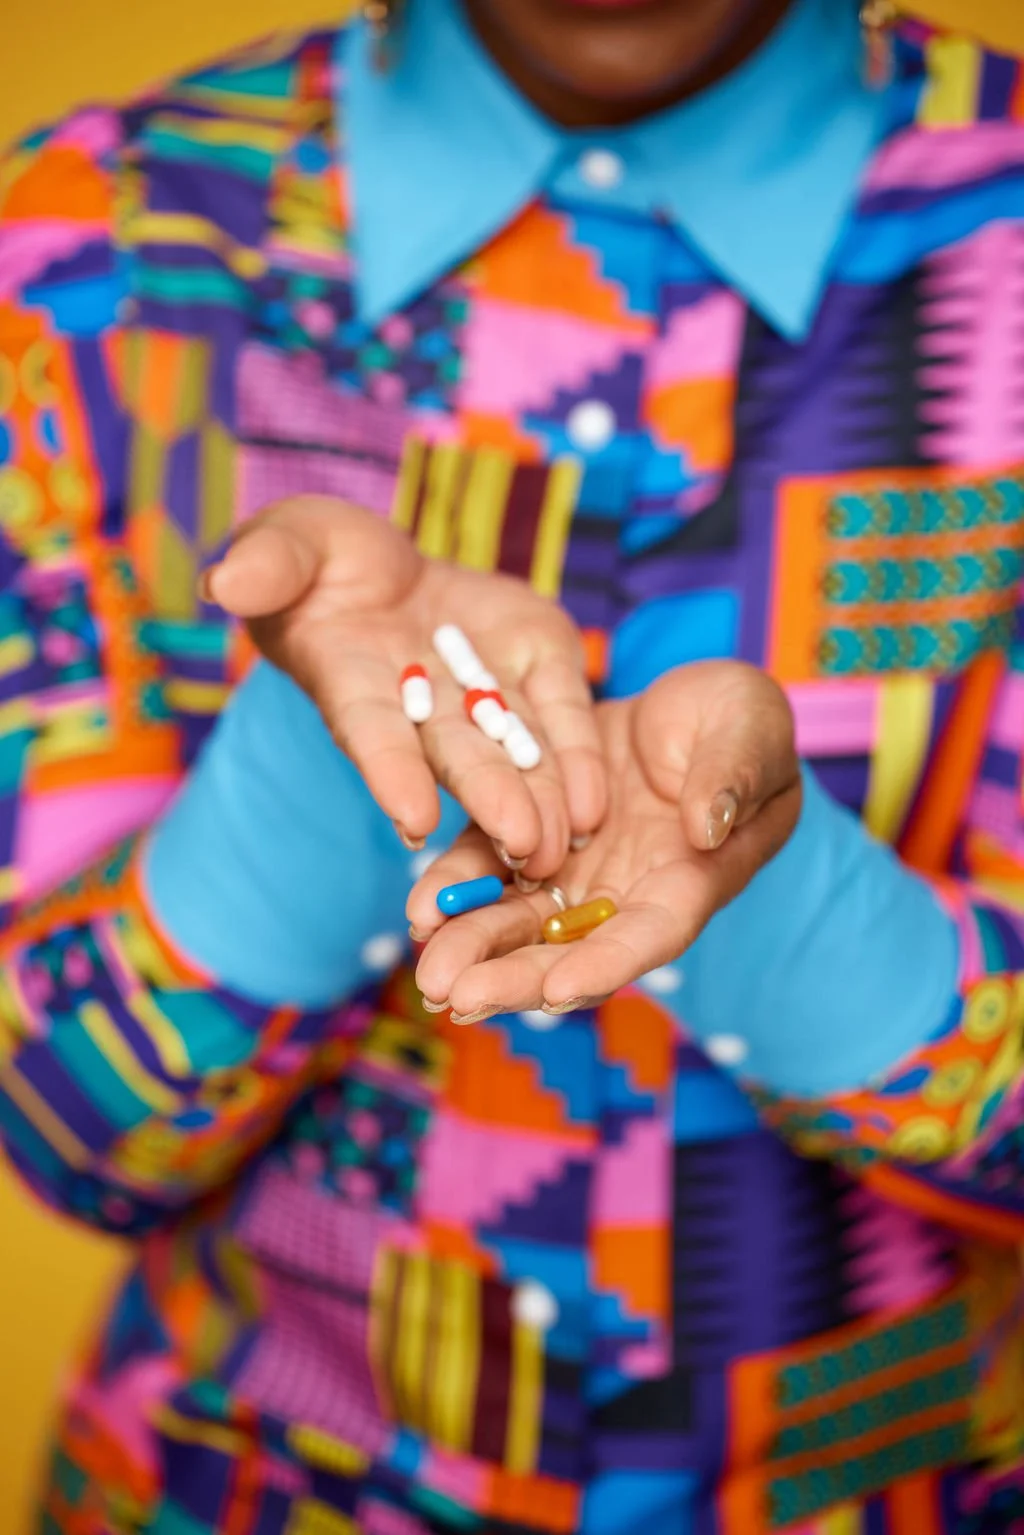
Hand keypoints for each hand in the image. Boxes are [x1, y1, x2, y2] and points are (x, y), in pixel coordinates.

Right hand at [203, 496, 605, 877]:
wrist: (382, 566)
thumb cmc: (316, 559)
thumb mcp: (287, 545)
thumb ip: (267, 566)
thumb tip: (227, 579)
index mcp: (352, 683)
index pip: (371, 732)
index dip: (390, 771)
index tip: (412, 818)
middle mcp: (421, 710)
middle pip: (457, 758)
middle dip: (490, 798)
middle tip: (521, 844)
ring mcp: (482, 694)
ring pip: (514, 752)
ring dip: (541, 799)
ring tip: (563, 844)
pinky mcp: (533, 667)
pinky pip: (559, 716)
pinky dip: (578, 756)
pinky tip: (594, 803)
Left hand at [409, 662, 800, 1019]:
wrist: (688, 702)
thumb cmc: (740, 720)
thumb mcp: (750, 730)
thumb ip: (733, 777)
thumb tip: (707, 828)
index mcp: (690, 879)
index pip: (649, 936)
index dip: (605, 966)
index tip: (558, 990)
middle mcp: (626, 891)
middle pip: (570, 949)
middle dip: (515, 977)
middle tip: (460, 998)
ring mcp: (577, 868)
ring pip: (521, 919)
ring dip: (475, 949)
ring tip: (428, 976)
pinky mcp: (532, 830)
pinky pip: (490, 864)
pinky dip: (456, 889)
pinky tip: (420, 911)